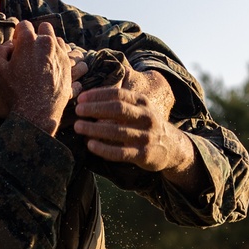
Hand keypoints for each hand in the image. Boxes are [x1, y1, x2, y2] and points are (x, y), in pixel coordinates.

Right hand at [0, 20, 72, 135]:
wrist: (36, 112)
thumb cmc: (15, 92)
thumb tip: (7, 44)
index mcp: (29, 41)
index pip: (24, 25)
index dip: (19, 34)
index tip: (18, 45)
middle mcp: (47, 43)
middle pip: (43, 27)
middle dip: (37, 35)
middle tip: (30, 50)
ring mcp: (59, 53)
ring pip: (56, 39)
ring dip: (48, 44)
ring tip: (40, 59)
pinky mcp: (67, 64)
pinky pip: (64, 52)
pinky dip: (57, 55)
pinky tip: (49, 67)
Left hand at [74, 64, 194, 177]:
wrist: (171, 147)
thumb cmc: (146, 125)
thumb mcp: (141, 107)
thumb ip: (123, 100)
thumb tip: (93, 93)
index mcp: (143, 102)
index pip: (118, 94)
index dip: (98, 95)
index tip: (81, 98)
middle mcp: (146, 117)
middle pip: (117, 109)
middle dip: (95, 109)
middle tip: (77, 111)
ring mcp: (146, 136)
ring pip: (117, 131)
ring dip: (95, 128)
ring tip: (78, 127)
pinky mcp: (144, 155)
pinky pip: (120, 152)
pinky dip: (103, 149)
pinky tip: (90, 145)